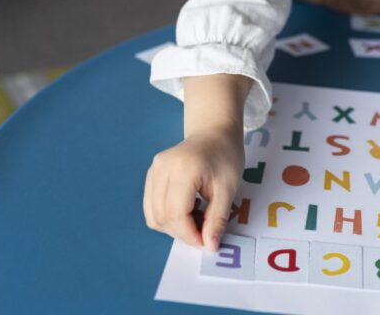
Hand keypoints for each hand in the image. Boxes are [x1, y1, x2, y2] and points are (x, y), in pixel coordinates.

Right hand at [144, 128, 243, 250]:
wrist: (214, 132)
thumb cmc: (225, 156)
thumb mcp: (228, 189)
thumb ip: (217, 219)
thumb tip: (210, 246)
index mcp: (183, 169)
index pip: (176, 214)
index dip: (190, 234)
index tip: (206, 241)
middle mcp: (162, 168)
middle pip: (162, 217)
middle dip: (182, 232)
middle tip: (205, 230)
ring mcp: (153, 170)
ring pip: (153, 215)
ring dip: (174, 226)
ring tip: (197, 217)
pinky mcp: (151, 174)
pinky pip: (152, 206)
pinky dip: (167, 216)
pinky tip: (186, 209)